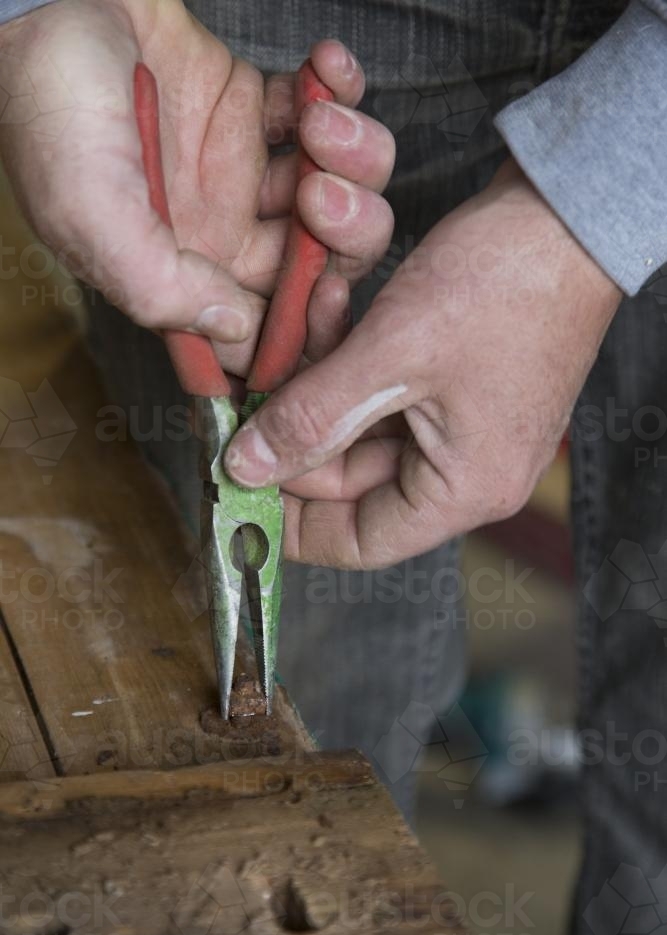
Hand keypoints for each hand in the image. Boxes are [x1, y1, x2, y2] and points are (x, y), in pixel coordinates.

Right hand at [0, 0, 393, 367]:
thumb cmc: (53, 108)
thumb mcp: (91, 216)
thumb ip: (160, 287)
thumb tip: (235, 330)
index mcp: (183, 274)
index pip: (261, 334)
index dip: (306, 328)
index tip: (324, 294)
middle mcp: (221, 232)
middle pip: (321, 266)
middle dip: (348, 236)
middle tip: (320, 194)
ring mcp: (243, 171)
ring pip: (339, 192)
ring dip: (355, 161)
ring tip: (320, 121)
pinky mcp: (256, 109)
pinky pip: (326, 112)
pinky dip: (343, 91)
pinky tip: (326, 66)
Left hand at [223, 159, 622, 568]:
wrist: (569, 209)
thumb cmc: (503, 284)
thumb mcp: (391, 355)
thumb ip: (312, 418)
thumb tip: (246, 469)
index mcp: (464, 488)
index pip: (359, 541)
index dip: (290, 522)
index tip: (237, 486)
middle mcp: (466, 468)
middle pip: (350, 479)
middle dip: (295, 428)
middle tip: (245, 386)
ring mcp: (462, 426)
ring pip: (358, 425)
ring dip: (318, 378)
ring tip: (296, 319)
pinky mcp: (455, 384)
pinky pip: (380, 388)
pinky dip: (348, 356)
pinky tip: (327, 303)